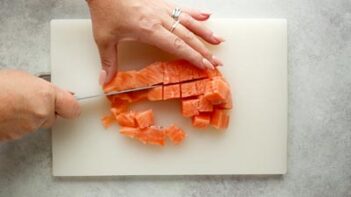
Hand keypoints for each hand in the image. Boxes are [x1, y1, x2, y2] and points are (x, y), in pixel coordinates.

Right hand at [0, 69, 79, 140]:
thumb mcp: (24, 78)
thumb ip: (46, 88)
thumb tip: (61, 94)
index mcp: (45, 96)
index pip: (73, 108)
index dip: (71, 106)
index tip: (71, 103)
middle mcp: (41, 114)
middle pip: (54, 116)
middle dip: (46, 109)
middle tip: (31, 98)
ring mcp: (29, 127)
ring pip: (38, 123)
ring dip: (31, 116)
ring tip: (14, 103)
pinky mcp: (16, 137)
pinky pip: (24, 129)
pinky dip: (19, 123)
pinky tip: (8, 112)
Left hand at [87, 0, 223, 83]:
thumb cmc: (105, 11)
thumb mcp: (104, 38)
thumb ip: (108, 61)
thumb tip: (105, 81)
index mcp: (149, 30)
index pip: (178, 46)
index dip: (193, 57)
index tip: (205, 66)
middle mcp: (160, 19)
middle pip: (188, 37)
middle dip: (204, 51)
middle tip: (216, 62)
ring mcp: (163, 9)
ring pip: (190, 22)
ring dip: (205, 32)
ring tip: (218, 40)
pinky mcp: (162, 2)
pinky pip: (184, 9)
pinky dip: (196, 13)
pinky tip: (207, 16)